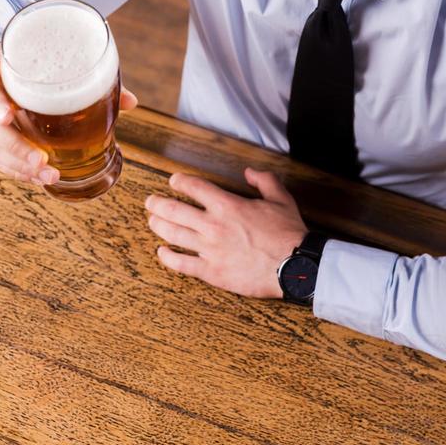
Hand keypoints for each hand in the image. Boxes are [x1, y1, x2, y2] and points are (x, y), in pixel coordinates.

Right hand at [0, 41, 137, 186]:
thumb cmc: (25, 65)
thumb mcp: (45, 62)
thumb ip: (86, 78)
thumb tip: (131, 102)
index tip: (9, 115)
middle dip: (15, 148)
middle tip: (43, 163)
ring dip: (15, 165)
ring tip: (45, 175)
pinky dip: (10, 168)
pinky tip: (32, 176)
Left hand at [145, 168, 306, 297]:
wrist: (294, 265)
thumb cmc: (288, 232)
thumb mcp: (280, 197)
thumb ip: (264, 180)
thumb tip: (249, 172)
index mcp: (228, 205)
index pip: (194, 187)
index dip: (180, 181)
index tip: (173, 181)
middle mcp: (213, 225)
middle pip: (174, 210)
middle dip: (158, 203)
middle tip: (150, 201)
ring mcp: (210, 250)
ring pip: (174, 234)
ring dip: (158, 226)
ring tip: (151, 221)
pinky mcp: (212, 272)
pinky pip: (182, 264)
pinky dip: (168, 257)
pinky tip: (162, 252)